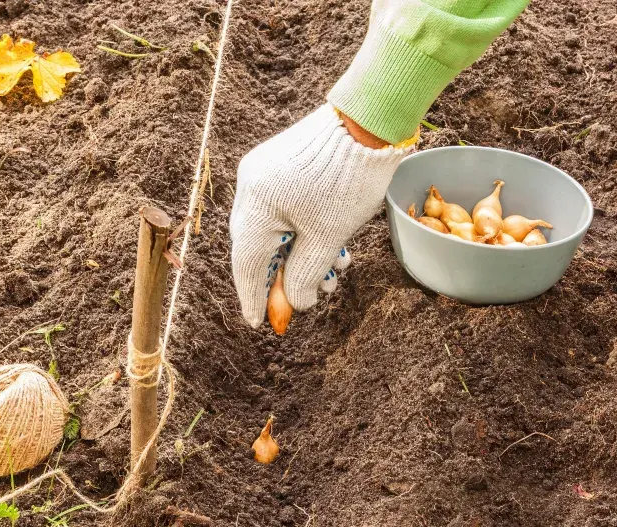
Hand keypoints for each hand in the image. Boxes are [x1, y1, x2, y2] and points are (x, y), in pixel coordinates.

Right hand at [230, 104, 409, 327]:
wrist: (368, 119)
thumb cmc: (350, 179)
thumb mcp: (329, 236)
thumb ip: (305, 274)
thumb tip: (294, 301)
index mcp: (257, 205)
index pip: (247, 263)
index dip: (254, 296)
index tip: (259, 322)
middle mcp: (251, 186)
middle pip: (260, 246)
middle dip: (287, 275)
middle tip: (312, 296)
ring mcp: (264, 171)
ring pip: (275, 227)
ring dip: (303, 254)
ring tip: (337, 271)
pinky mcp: (280, 162)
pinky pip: (283, 207)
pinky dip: (304, 230)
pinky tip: (333, 244)